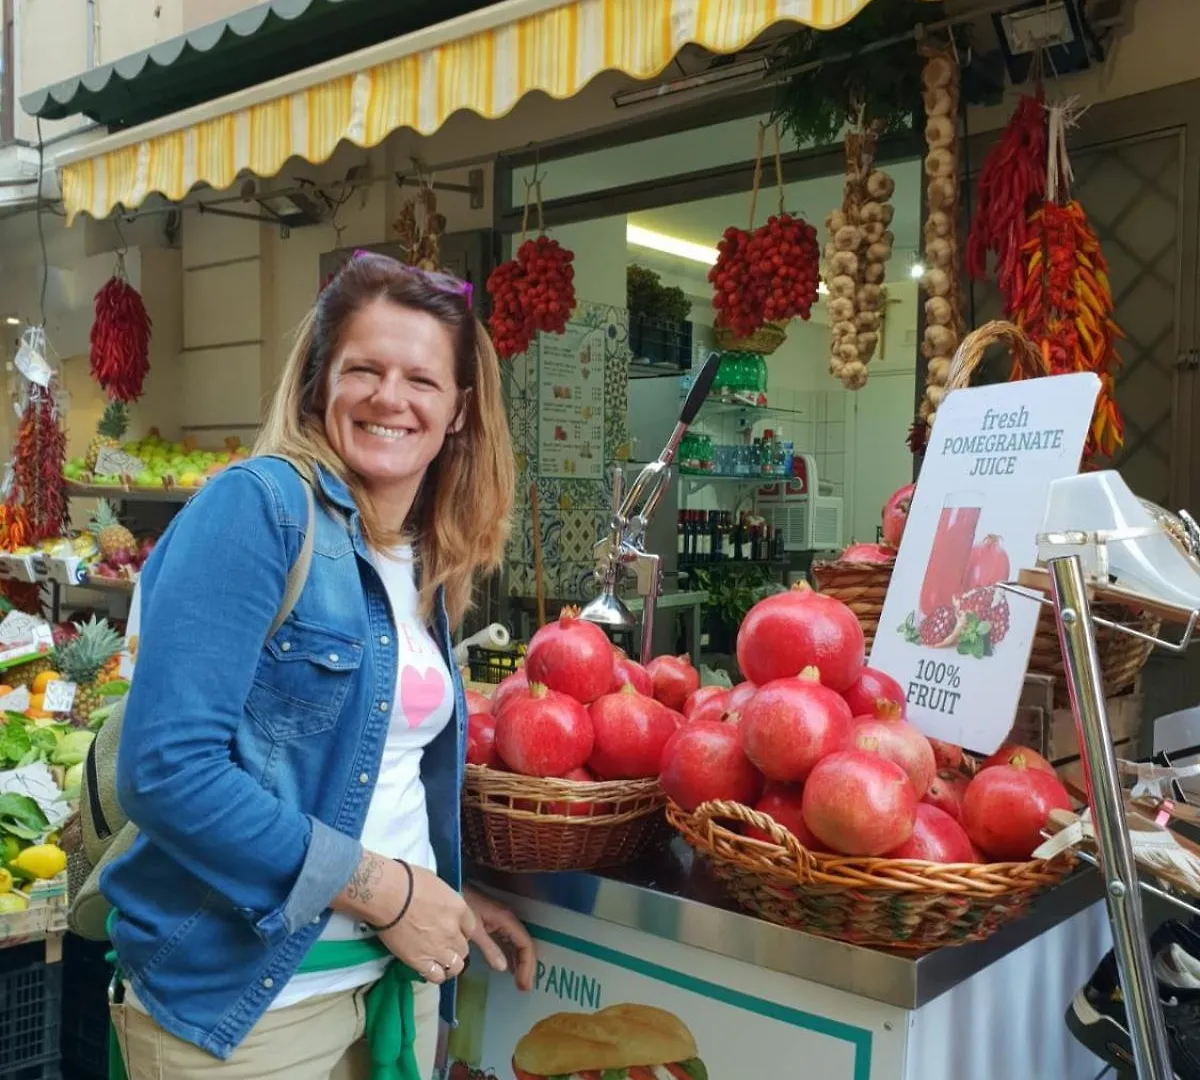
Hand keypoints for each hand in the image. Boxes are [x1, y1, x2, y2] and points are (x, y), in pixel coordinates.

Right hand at [334, 854, 474, 984]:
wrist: (387, 895)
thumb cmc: (408, 881)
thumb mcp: (436, 884)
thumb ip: (444, 899)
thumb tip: (440, 904)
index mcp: (459, 909)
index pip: (471, 927)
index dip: (462, 930)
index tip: (453, 930)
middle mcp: (453, 931)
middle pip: (464, 948)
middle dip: (456, 947)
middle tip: (443, 944)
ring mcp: (438, 948)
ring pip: (455, 966)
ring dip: (449, 964)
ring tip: (440, 961)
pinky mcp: (420, 962)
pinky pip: (437, 976)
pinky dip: (436, 975)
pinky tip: (429, 969)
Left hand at [463, 884, 536, 990]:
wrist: (447, 889)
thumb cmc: (461, 905)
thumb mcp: (474, 929)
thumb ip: (489, 948)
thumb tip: (503, 968)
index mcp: (506, 920)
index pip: (525, 944)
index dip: (527, 965)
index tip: (523, 985)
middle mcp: (507, 920)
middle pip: (524, 945)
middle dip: (526, 966)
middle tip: (523, 987)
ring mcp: (500, 921)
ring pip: (516, 944)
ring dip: (519, 962)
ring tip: (518, 980)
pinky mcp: (491, 923)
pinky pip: (507, 941)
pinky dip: (510, 955)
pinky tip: (506, 966)